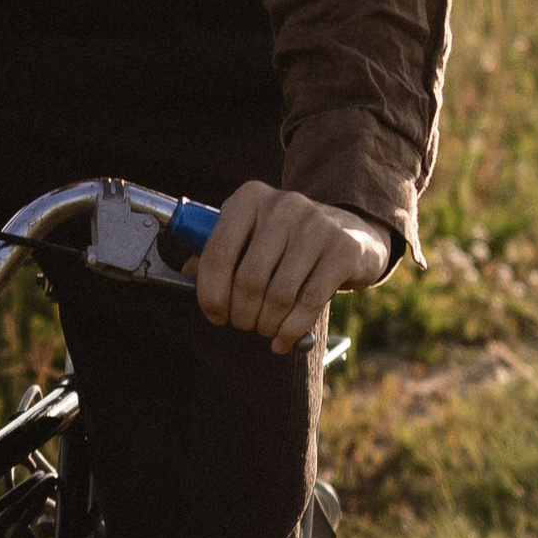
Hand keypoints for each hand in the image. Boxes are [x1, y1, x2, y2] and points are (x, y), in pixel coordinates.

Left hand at [189, 183, 393, 353]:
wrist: (352, 232)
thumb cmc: (289, 240)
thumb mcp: (252, 235)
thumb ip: (220, 251)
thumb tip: (186, 273)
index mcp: (250, 198)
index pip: (217, 252)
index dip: (210, 293)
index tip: (214, 315)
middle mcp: (283, 205)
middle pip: (248, 279)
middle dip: (241, 314)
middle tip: (243, 324)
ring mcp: (317, 224)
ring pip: (278, 294)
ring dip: (266, 324)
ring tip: (265, 329)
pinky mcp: (343, 248)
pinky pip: (309, 301)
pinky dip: (291, 329)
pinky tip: (283, 339)